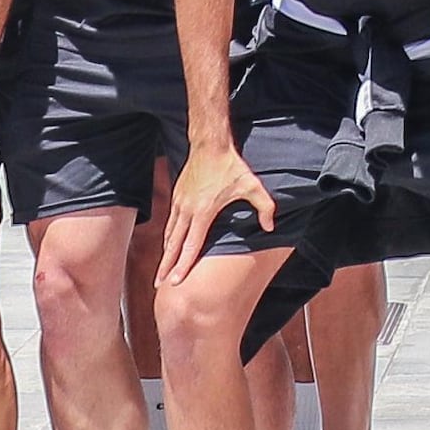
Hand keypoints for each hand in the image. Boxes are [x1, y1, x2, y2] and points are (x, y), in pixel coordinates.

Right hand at [160, 138, 275, 281]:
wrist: (209, 145)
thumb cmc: (231, 166)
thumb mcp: (252, 186)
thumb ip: (264, 207)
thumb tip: (270, 227)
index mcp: (203, 211)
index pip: (191, 245)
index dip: (183, 266)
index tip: (174, 282)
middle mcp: (187, 210)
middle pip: (174, 245)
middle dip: (166, 267)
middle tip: (159, 285)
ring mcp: (180, 203)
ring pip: (170, 234)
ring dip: (165, 254)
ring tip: (161, 271)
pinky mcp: (177, 196)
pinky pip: (170, 223)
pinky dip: (168, 237)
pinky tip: (168, 245)